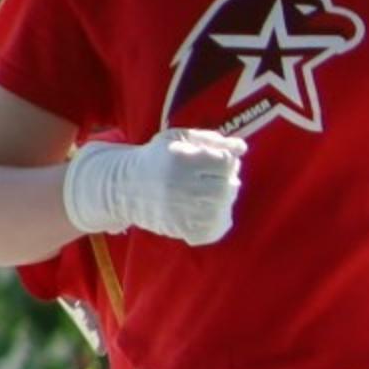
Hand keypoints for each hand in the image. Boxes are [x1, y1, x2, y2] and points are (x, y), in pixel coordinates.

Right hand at [64, 129, 242, 245]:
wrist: (125, 186)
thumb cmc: (159, 158)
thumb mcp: (180, 138)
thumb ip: (213, 140)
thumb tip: (242, 148)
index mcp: (181, 159)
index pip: (226, 163)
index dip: (226, 162)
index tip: (216, 162)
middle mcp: (179, 185)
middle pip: (228, 187)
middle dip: (227, 181)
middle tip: (214, 178)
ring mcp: (179, 210)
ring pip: (222, 209)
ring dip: (224, 200)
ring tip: (210, 194)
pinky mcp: (179, 229)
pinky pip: (213, 230)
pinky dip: (218, 222)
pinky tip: (209, 211)